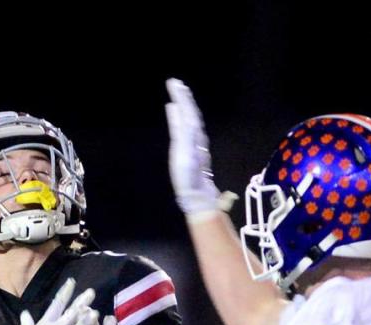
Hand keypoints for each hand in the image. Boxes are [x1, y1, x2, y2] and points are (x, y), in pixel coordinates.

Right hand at [165, 78, 221, 215]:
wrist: (197, 196)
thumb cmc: (189, 177)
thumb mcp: (184, 153)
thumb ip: (180, 130)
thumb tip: (174, 107)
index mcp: (193, 135)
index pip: (188, 111)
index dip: (181, 97)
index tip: (173, 82)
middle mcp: (195, 137)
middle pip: (190, 113)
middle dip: (184, 98)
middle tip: (175, 83)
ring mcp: (194, 144)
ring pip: (190, 120)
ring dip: (184, 106)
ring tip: (179, 94)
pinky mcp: (190, 150)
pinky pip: (186, 129)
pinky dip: (180, 118)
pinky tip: (176, 113)